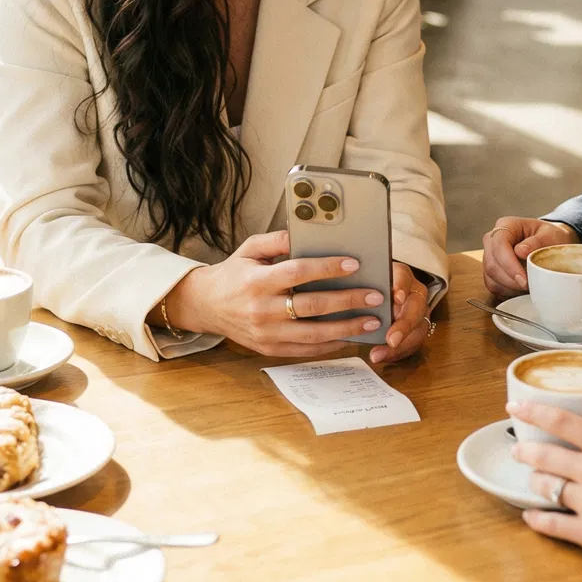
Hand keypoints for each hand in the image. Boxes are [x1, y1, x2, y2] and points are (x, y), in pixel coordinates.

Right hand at [161, 231, 386, 357]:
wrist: (206, 306)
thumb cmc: (233, 274)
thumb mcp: (249, 249)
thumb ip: (278, 240)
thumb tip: (307, 232)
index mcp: (257, 281)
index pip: (298, 273)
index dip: (327, 268)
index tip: (354, 264)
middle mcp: (262, 310)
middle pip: (313, 306)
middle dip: (348, 301)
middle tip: (375, 296)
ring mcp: (266, 333)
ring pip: (314, 334)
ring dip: (347, 328)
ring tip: (372, 321)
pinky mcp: (269, 349)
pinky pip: (305, 350)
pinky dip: (330, 345)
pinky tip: (350, 336)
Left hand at [369, 262, 430, 366]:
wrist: (378, 293)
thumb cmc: (369, 287)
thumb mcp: (364, 281)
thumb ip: (360, 285)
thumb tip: (346, 291)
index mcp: (401, 275)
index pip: (404, 277)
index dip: (401, 287)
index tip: (396, 298)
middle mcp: (414, 292)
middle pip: (416, 307)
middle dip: (404, 325)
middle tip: (391, 339)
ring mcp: (418, 312)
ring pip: (418, 329)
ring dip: (400, 345)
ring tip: (377, 355)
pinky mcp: (417, 329)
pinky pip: (412, 343)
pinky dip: (396, 352)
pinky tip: (380, 356)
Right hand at [482, 218, 576, 296]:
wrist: (550, 244)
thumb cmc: (550, 237)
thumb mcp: (551, 235)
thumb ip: (537, 241)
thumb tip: (520, 251)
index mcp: (506, 225)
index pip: (499, 244)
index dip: (509, 264)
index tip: (524, 279)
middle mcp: (493, 240)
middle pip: (492, 264)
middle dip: (510, 280)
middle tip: (529, 286)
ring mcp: (490, 256)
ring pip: (490, 277)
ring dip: (509, 287)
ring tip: (528, 287)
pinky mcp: (492, 271)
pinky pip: (493, 286)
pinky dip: (507, 291)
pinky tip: (521, 290)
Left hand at [509, 401, 581, 568]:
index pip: (562, 422)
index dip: (534, 412)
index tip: (516, 407)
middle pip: (545, 455)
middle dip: (525, 450)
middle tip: (518, 448)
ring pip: (546, 487)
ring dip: (534, 481)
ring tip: (532, 478)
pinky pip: (552, 524)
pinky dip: (537, 519)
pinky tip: (530, 515)